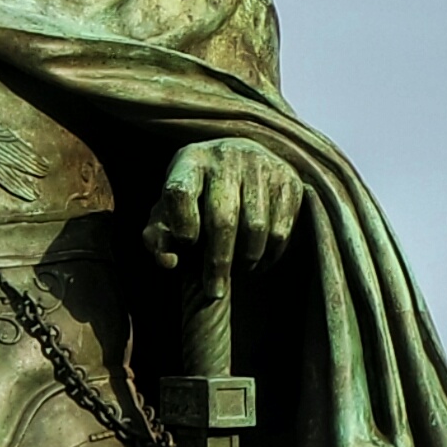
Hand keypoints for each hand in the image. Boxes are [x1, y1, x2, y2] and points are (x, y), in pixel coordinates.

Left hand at [143, 139, 304, 273]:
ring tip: (239, 270)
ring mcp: (262, 165)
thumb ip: (157, 238)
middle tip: (214, 291)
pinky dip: (271, 254)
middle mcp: (227, 156)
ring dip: (246, 260)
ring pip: (256, 228)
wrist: (244, 159)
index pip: (179, 192)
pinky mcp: (289, 180)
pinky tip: (259, 260)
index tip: (187, 244)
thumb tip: (168, 261)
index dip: (181, 224)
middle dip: (217, 262)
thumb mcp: (170, 210)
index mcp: (190, 160)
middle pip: (222, 218)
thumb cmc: (198, 196)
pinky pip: (281, 229)